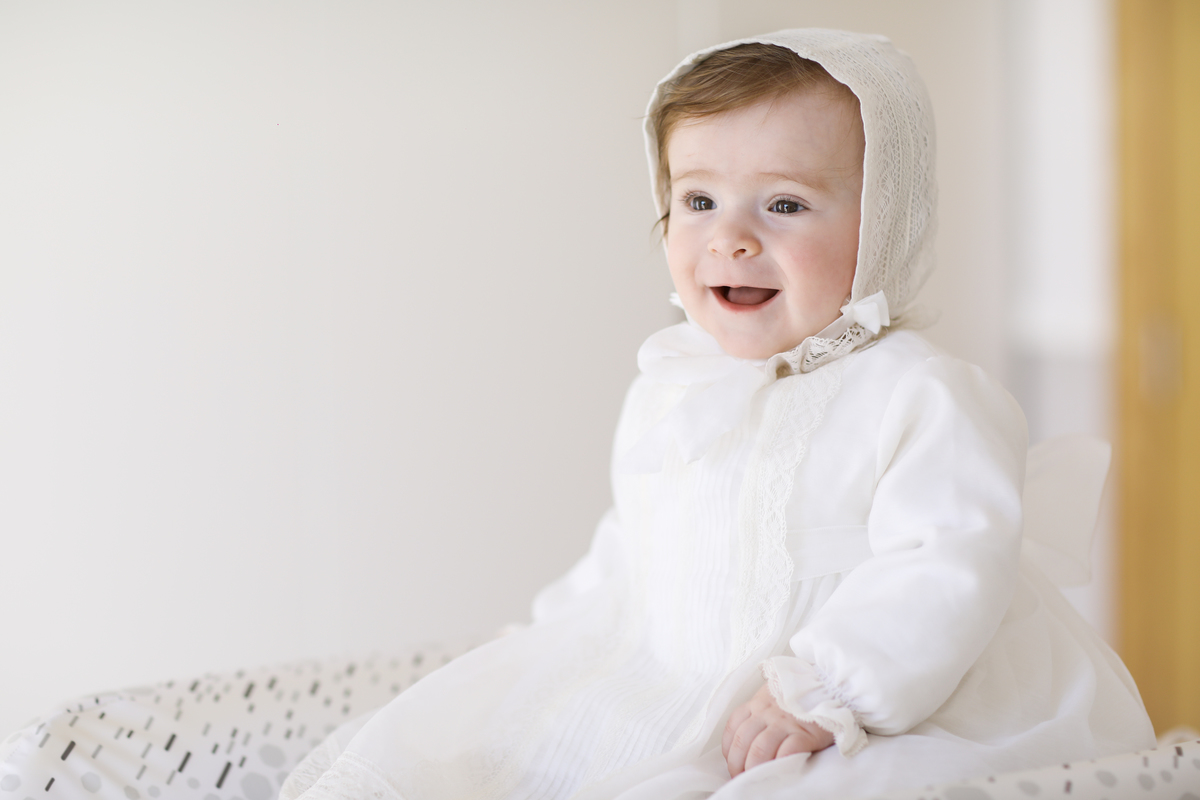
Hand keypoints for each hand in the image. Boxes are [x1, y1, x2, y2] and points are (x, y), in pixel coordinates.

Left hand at [721, 683, 835, 776]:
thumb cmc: (801, 697)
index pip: (733, 727)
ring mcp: (785, 722)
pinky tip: (778, 771)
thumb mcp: (773, 698)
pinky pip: (787, 750)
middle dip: (737, 764)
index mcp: (757, 703)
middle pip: (742, 741)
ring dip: (754, 768)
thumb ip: (760, 714)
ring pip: (759, 748)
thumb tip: (746, 743)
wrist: (830, 687)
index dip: (728, 750)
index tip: (732, 763)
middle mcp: (766, 712)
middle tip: (740, 778)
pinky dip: (779, 764)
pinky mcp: (805, 732)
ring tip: (755, 780)